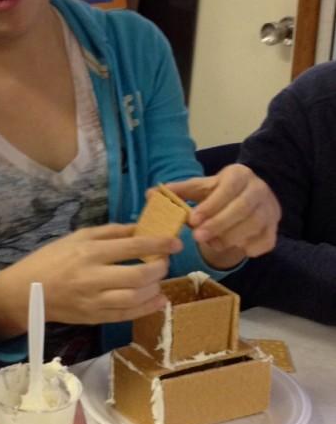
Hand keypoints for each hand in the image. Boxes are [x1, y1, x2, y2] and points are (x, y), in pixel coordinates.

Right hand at [0, 224, 182, 340]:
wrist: (26, 292)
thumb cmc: (51, 259)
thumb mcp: (77, 237)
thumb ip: (111, 232)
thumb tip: (141, 228)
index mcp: (89, 252)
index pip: (132, 247)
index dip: (159, 244)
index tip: (176, 242)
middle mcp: (92, 277)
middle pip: (138, 276)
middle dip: (159, 269)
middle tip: (164, 262)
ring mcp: (93, 301)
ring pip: (135, 298)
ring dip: (155, 288)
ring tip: (159, 280)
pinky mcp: (94, 317)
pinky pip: (126, 315)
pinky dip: (147, 308)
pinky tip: (158, 300)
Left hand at [165, 165, 279, 267]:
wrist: (251, 197)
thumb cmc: (220, 193)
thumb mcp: (201, 188)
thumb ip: (179, 191)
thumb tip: (150, 194)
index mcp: (239, 176)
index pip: (227, 190)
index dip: (210, 206)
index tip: (192, 221)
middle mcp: (259, 191)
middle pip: (242, 209)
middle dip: (218, 225)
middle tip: (197, 238)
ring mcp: (270, 211)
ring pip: (253, 227)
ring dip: (229, 238)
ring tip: (211, 243)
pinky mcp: (274, 229)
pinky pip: (264, 243)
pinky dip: (249, 248)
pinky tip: (233, 246)